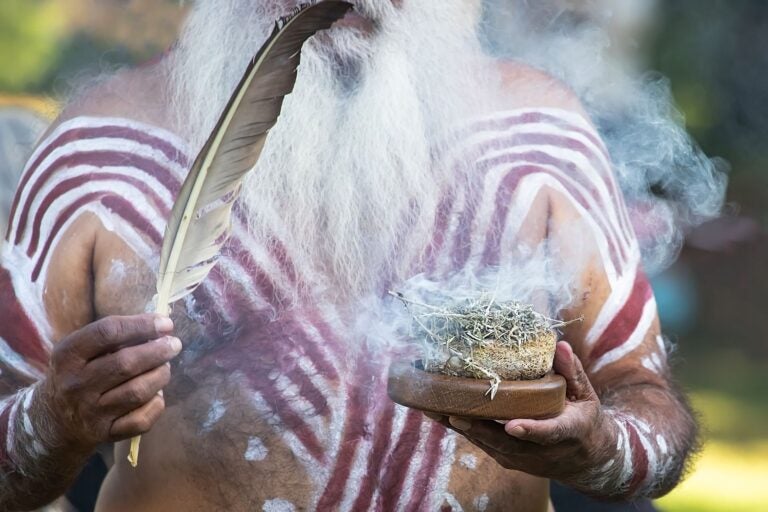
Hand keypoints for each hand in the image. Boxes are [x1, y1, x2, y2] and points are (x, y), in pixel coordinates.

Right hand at [39, 314, 180, 451]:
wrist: (55, 420)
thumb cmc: (78, 373)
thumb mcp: (81, 350)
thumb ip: (114, 337)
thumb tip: (159, 327)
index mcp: (68, 355)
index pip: (108, 332)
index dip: (142, 325)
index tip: (166, 323)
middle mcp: (76, 384)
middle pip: (127, 363)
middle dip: (159, 351)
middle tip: (174, 344)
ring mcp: (90, 412)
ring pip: (138, 392)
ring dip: (160, 376)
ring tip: (165, 367)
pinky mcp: (104, 434)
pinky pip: (141, 420)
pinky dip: (156, 404)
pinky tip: (156, 394)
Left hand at [426, 341, 616, 485]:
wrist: (586, 460)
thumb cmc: (584, 420)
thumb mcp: (586, 396)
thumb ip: (572, 372)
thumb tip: (559, 345)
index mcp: (567, 432)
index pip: (549, 432)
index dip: (530, 430)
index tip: (512, 425)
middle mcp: (541, 450)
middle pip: (507, 443)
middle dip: (479, 429)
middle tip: (455, 414)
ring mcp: (522, 457)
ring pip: (488, 444)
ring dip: (461, 428)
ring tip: (434, 410)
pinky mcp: (507, 458)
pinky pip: (481, 443)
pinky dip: (461, 429)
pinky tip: (439, 414)